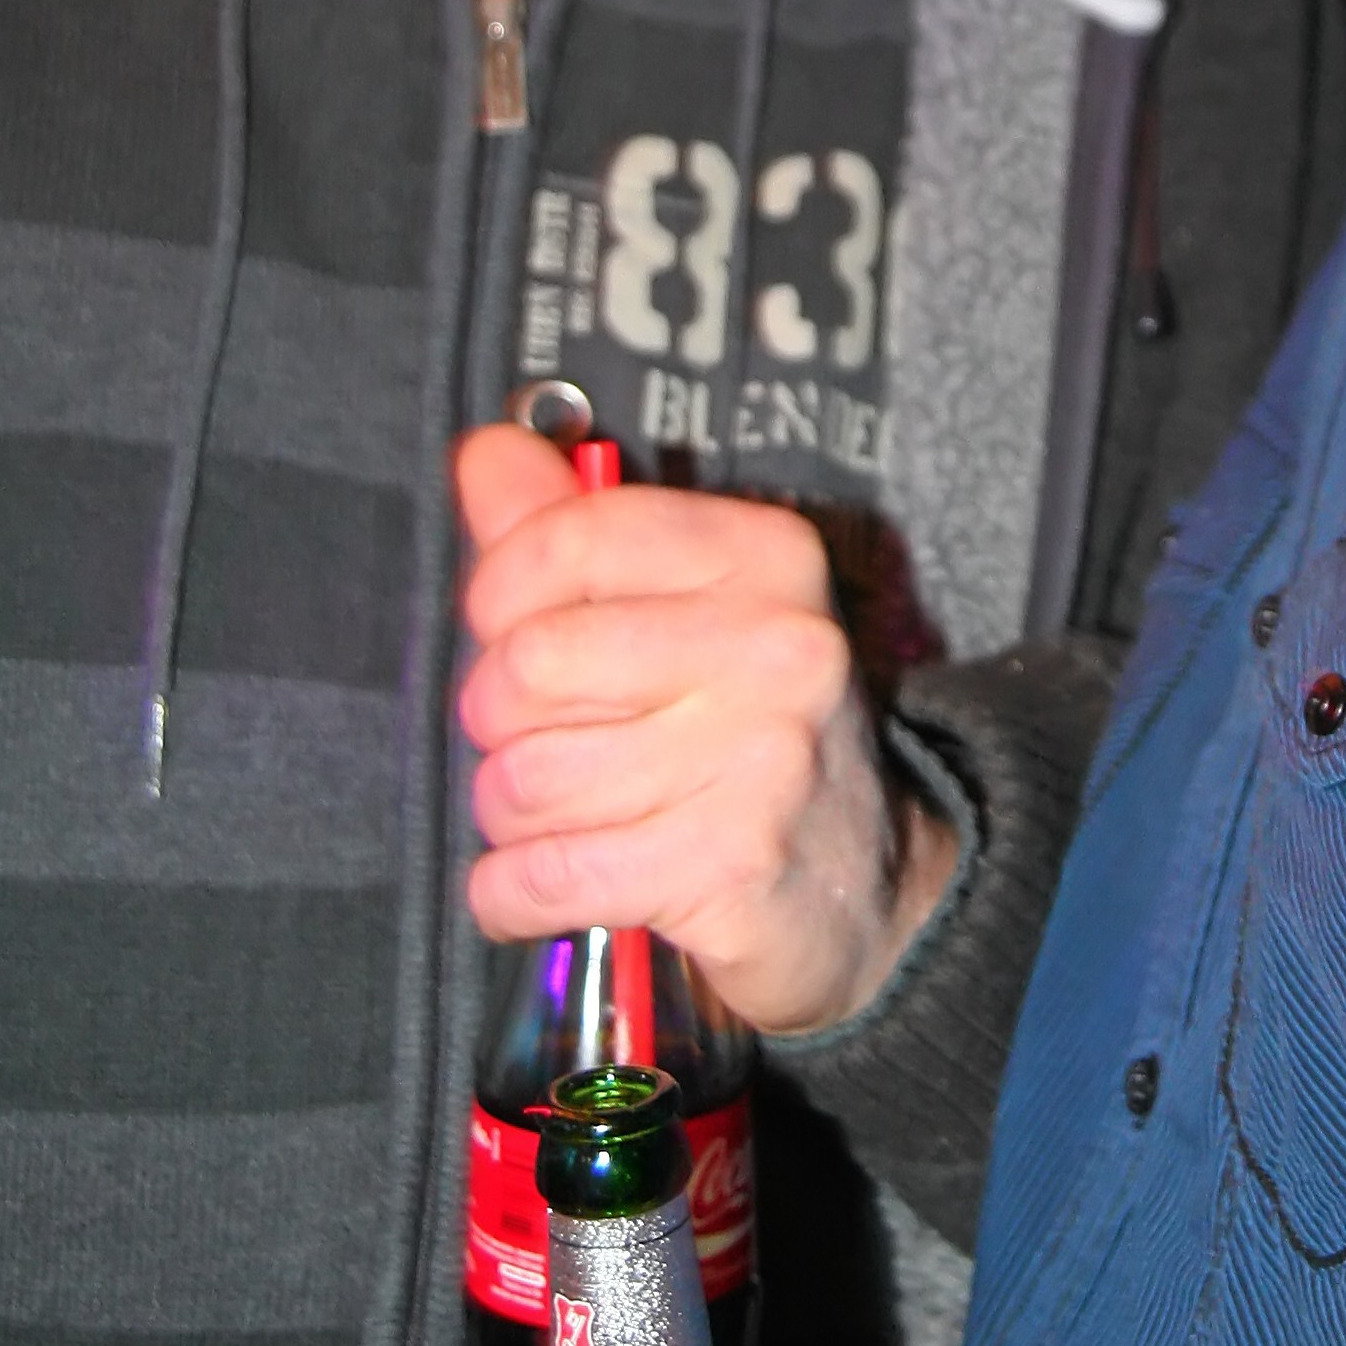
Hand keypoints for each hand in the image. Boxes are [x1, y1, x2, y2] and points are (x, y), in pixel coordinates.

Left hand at [456, 426, 959, 1032]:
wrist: (860, 881)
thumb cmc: (743, 728)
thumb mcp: (678, 604)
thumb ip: (569, 524)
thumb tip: (485, 453)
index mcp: (763, 556)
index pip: (567, 539)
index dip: (496, 591)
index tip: (503, 626)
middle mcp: (777, 645)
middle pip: (527, 664)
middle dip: (497, 718)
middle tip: (535, 735)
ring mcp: (763, 759)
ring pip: (524, 780)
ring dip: (508, 812)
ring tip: (559, 811)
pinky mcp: (729, 866)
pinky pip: (541, 875)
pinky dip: (508, 893)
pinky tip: (535, 883)